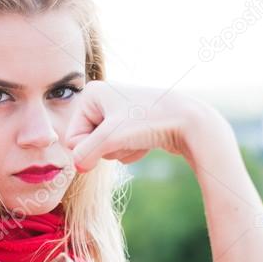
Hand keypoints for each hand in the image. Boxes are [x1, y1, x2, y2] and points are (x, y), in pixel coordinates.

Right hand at [65, 81, 208, 172]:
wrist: (189, 122)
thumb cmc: (149, 122)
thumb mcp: (111, 138)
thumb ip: (85, 154)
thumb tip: (77, 167)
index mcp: (91, 94)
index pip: (73, 138)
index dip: (90, 147)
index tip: (113, 139)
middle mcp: (103, 100)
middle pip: (89, 144)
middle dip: (109, 149)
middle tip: (129, 137)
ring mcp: (118, 113)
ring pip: (105, 149)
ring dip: (122, 151)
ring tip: (140, 138)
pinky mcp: (132, 125)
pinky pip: (120, 148)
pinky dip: (132, 150)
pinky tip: (147, 142)